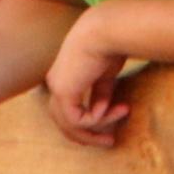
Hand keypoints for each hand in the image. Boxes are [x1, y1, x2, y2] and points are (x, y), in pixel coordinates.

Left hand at [42, 25, 132, 147]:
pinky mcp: (64, 91)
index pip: (65, 109)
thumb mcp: (104, 75)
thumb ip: (100, 94)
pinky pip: (78, 119)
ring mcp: (56, 88)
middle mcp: (54, 83)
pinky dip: (96, 119)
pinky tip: (111, 109)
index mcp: (62, 77)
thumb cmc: (109, 46)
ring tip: (118, 125)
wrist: (106, 31)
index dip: (83, 124)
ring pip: (69, 124)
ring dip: (96, 129)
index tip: (107, 129)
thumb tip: (100, 111)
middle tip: (109, 142)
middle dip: (85, 136)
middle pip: (63, 121)